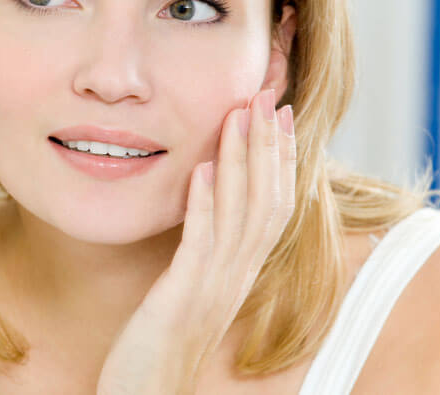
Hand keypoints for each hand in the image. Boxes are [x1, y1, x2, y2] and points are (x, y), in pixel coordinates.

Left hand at [97, 88, 295, 394]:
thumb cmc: (161, 343)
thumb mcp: (189, 289)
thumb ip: (202, 250)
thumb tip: (207, 202)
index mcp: (239, 272)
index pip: (273, 206)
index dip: (279, 159)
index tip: (277, 114)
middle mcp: (236, 277)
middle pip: (266, 201)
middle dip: (267, 146)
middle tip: (265, 96)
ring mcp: (213, 288)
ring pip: (240, 215)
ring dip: (240, 161)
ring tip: (237, 115)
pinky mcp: (182, 298)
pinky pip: (200, 244)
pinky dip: (204, 204)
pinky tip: (201, 170)